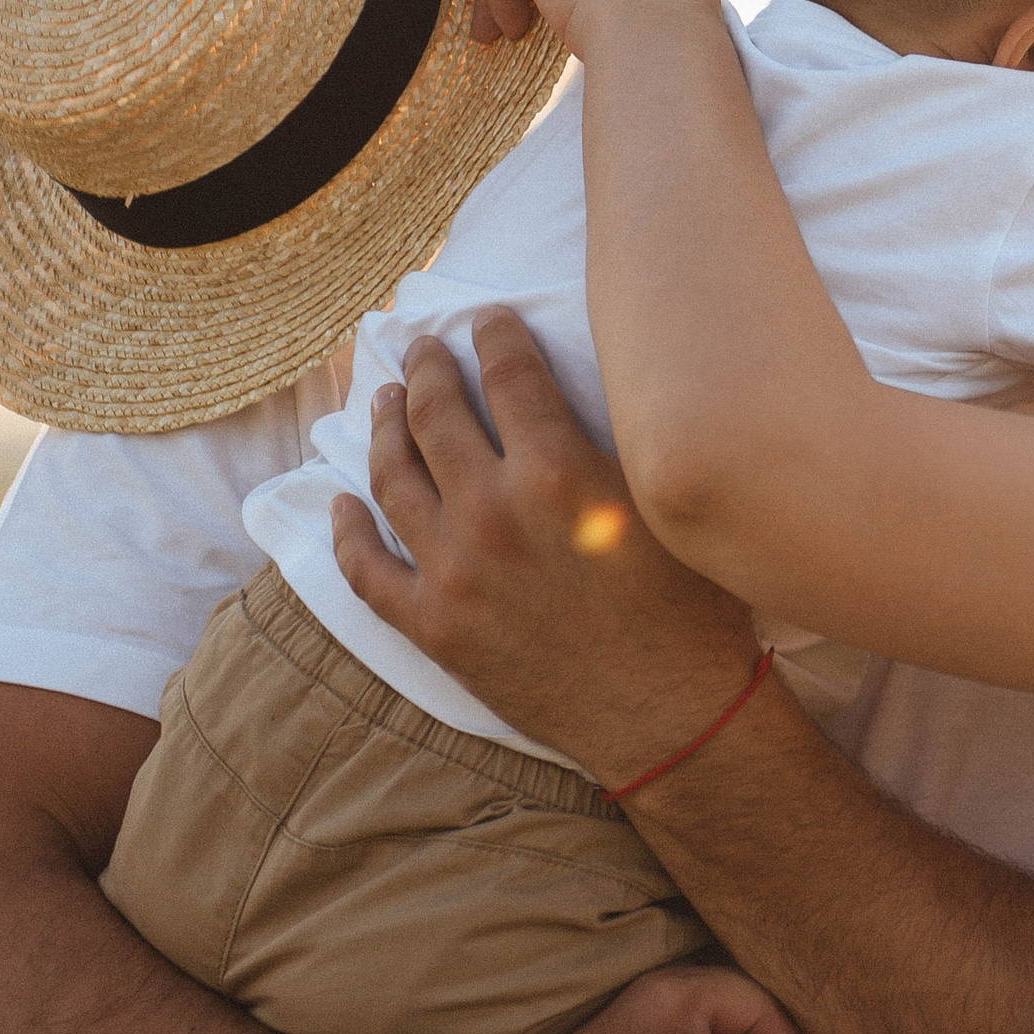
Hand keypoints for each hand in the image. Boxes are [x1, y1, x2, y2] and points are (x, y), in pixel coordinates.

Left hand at [330, 309, 764, 783]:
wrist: (672, 715)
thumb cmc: (691, 608)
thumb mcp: (664, 504)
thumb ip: (610, 443)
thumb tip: (569, 388)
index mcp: (556, 472)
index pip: (508, 373)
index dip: (494, 335)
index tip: (486, 318)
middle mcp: (492, 512)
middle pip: (438, 414)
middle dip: (427, 368)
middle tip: (423, 347)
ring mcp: (452, 571)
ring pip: (392, 477)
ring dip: (383, 427)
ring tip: (383, 399)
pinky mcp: (433, 626)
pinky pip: (365, 569)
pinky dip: (346, 529)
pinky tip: (342, 501)